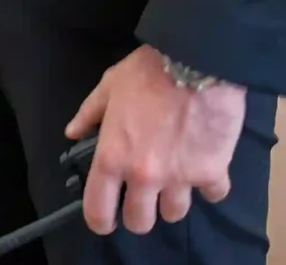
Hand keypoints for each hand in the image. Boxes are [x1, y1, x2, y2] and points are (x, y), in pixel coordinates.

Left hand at [67, 46, 245, 236]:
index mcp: (113, 157)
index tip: (105, 220)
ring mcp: (180, 178)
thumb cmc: (147, 72)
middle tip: (142, 198)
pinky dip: (210, 186)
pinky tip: (205, 167)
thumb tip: (72, 133)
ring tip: (174, 178)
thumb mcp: (108, 87)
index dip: (99, 220)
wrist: (196, 62)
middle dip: (139, 214)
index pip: (99, 210)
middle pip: (141, 223)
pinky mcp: (213, 173)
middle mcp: (144, 176)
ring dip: (173, 200)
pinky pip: (213, 195)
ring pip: (175, 213)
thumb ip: (89, 114)